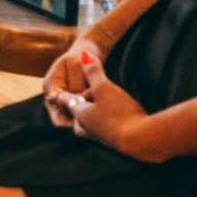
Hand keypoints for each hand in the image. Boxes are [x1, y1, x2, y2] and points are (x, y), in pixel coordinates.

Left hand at [41, 41, 164, 156]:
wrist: (142, 140)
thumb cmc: (119, 112)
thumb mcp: (105, 88)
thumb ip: (94, 72)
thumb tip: (83, 53)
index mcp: (81, 116)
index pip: (67, 103)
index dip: (63, 96)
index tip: (55, 93)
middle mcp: (88, 129)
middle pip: (76, 120)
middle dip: (75, 112)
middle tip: (73, 105)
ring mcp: (103, 138)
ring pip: (90, 128)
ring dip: (91, 120)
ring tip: (94, 113)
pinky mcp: (118, 143)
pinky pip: (106, 133)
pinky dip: (105, 125)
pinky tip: (113, 123)